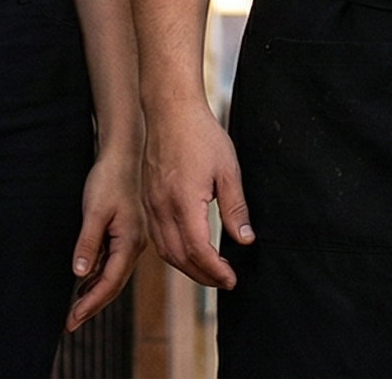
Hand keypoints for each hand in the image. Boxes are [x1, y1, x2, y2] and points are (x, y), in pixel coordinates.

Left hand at [67, 144, 146, 329]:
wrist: (124, 153)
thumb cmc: (109, 178)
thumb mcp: (94, 211)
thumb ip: (88, 243)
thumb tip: (80, 273)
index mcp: (130, 241)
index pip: (109, 282)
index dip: (90, 304)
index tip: (72, 320)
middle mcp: (136, 244)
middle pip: (114, 284)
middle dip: (92, 304)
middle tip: (71, 323)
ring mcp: (133, 239)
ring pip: (114, 274)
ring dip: (95, 292)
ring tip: (75, 309)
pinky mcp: (127, 232)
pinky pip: (113, 261)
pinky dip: (99, 275)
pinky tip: (86, 280)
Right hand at [142, 102, 251, 288]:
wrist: (170, 110)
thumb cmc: (201, 135)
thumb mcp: (228, 170)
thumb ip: (236, 208)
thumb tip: (245, 240)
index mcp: (183, 201)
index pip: (198, 250)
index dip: (215, 270)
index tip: (231, 279)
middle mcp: (161, 207)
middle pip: (178, 258)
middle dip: (202, 276)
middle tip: (223, 281)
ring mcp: (150, 204)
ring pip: (164, 250)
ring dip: (186, 267)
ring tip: (209, 271)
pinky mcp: (146, 199)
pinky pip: (157, 236)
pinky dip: (173, 251)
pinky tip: (189, 251)